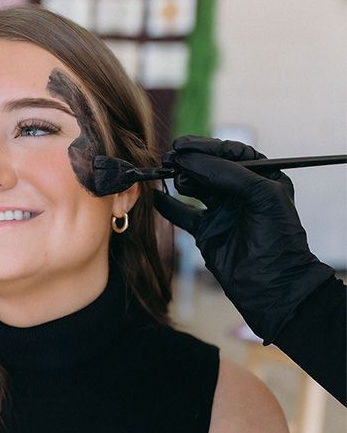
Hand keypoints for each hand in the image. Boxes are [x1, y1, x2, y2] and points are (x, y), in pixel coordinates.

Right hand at [153, 136, 334, 343]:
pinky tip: (157, 197)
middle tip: (169, 159)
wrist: (271, 286)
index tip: (182, 146)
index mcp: (262, 178)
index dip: (206, 148)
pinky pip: (183, 214)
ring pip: (195, 188)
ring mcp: (223, 212)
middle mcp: (241, 192)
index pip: (230, 154)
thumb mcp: (260, 196)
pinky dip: (168, 206)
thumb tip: (190, 160)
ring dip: (181, 180)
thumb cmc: (276, 239)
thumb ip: (227, 174)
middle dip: (190, 162)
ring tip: (170, 176)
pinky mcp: (207, 233)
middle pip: (210, 168)